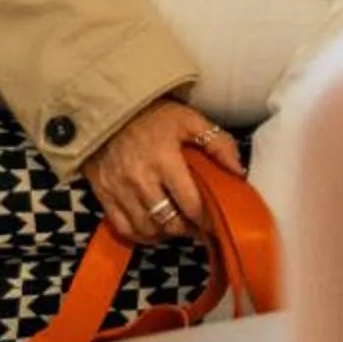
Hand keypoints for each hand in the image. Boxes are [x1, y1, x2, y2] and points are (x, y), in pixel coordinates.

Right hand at [82, 96, 243, 247]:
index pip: (190, 204)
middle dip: (186, 228)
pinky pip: (122, 227)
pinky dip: (139, 234)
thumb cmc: (154, 115)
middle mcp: (140, 178)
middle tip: (196, 225)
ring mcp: (119, 188)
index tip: (213, 220)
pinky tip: (152, 227)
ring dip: (164, 233)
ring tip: (176, 224)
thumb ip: (218, 143)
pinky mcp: (103, 193)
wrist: (110, 107)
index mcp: (165, 159)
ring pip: (146, 228)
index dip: (205, 218)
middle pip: (169, 222)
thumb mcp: (189, 119)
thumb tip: (238, 171)